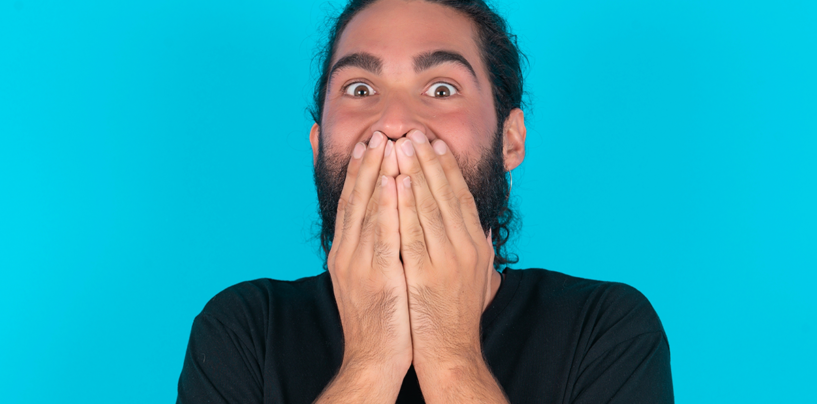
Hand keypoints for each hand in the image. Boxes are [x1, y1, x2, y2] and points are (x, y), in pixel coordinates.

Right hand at [317, 132, 409, 402]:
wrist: (374, 359)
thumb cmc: (383, 321)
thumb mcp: (374, 280)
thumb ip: (380, 251)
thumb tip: (391, 229)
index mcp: (346, 253)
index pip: (352, 205)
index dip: (361, 174)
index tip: (370, 147)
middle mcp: (347, 253)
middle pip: (356, 200)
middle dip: (367, 165)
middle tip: (378, 134)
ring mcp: (358, 263)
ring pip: (366, 209)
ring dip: (376, 174)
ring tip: (385, 144)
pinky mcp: (376, 275)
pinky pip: (381, 233)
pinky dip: (385, 205)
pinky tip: (392, 181)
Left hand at [394, 130, 496, 366]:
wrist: (450, 351)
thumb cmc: (459, 316)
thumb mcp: (481, 279)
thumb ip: (483, 250)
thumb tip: (485, 227)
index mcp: (478, 246)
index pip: (462, 198)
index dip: (448, 169)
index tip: (436, 145)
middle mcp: (467, 248)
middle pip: (446, 194)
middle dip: (429, 161)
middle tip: (415, 133)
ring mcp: (447, 260)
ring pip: (430, 206)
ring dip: (415, 172)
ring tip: (402, 145)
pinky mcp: (426, 273)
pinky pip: (413, 231)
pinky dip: (406, 204)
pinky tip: (397, 182)